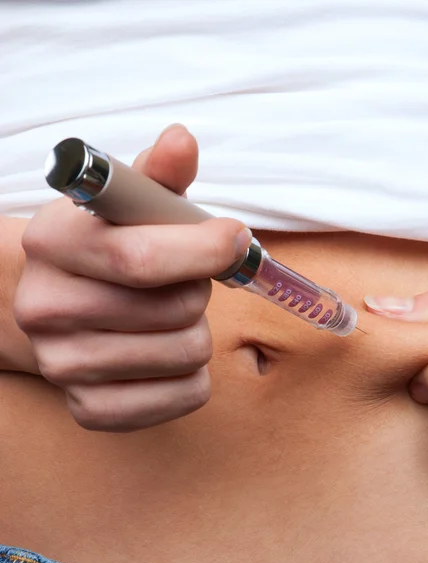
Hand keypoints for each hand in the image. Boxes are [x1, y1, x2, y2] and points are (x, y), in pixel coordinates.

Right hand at [14, 125, 251, 431]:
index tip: (234, 238)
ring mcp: (65, 366)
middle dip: (198, 290)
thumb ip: (160, 177)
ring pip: (189, 353)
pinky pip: (187, 396)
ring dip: (198, 331)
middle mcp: (46, 308)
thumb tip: (183, 140)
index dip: (204, 250)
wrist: (62, 307)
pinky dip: (194, 375)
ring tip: (169, 316)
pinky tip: (167, 353)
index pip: (140, 258)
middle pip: (176, 311)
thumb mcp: (130, 204)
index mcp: (55, 243)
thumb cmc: (110, 249)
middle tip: (181, 281)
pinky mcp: (93, 410)